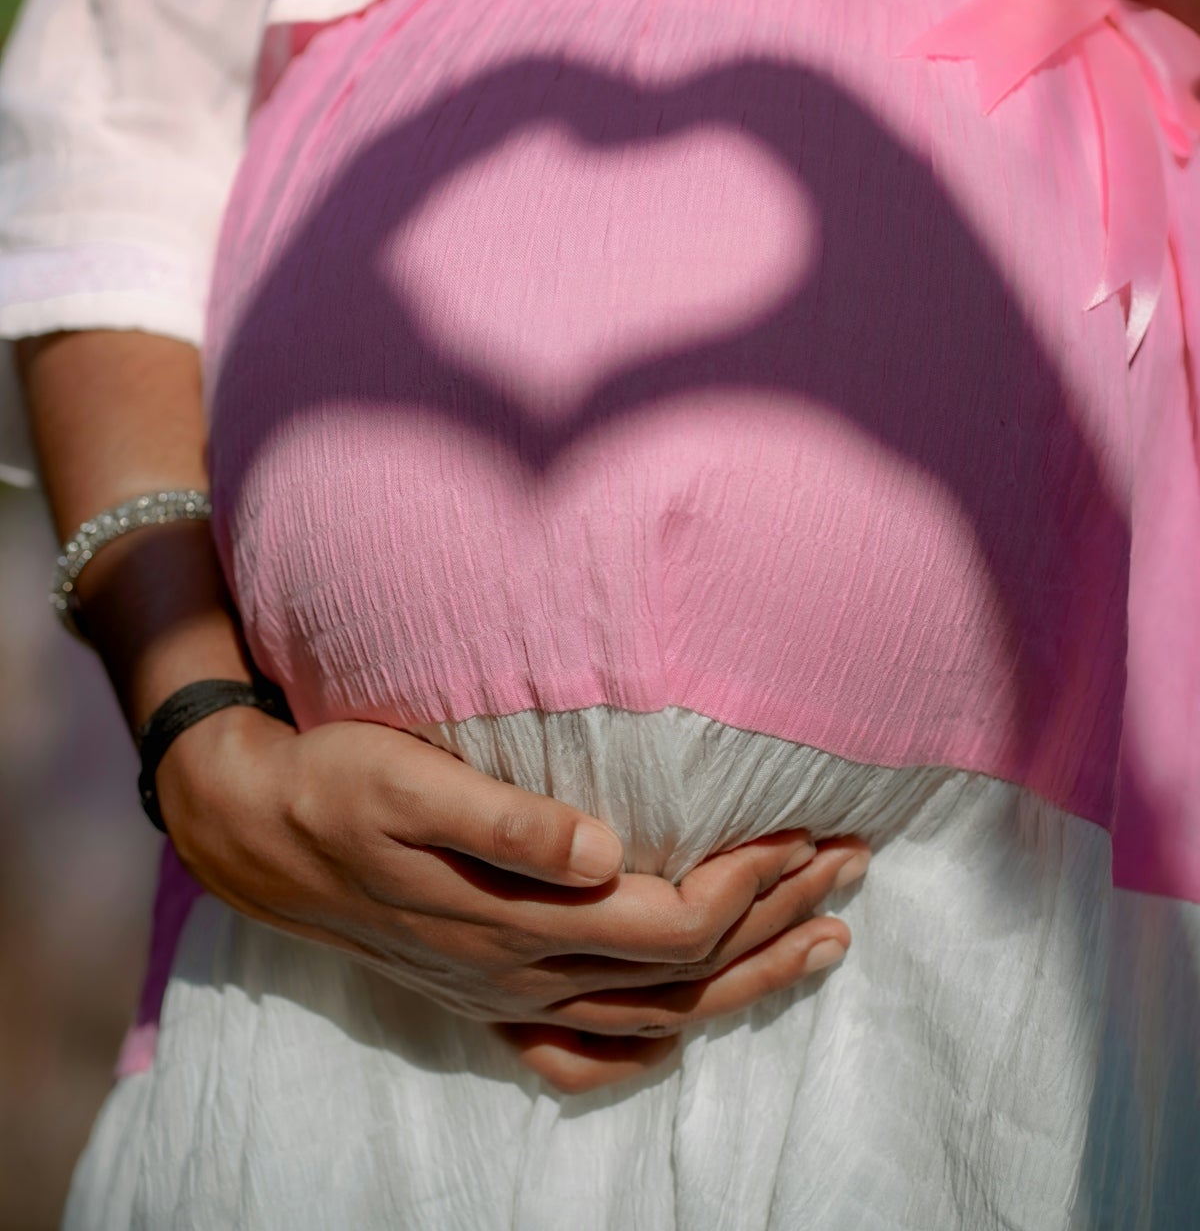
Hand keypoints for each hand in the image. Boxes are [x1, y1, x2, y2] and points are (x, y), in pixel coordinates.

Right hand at [158, 709, 866, 1090]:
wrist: (255, 828)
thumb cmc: (337, 785)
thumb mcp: (408, 782)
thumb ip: (507, 825)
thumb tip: (603, 850)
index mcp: (519, 920)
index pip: (671, 922)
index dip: (749, 883)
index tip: (808, 832)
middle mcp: (523, 974)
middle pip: (685, 973)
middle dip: (777, 922)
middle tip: (853, 869)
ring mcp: (504, 997)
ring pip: (656, 1015)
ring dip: (747, 978)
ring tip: (825, 941)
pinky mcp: (483, 996)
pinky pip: (580, 1052)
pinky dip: (646, 1046)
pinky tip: (683, 1033)